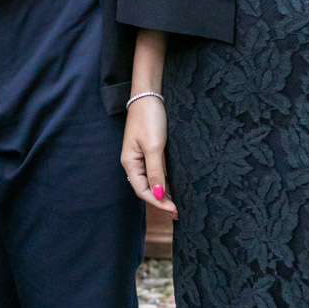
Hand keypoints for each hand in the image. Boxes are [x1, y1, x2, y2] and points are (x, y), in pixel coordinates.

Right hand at [121, 94, 176, 218]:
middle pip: (146, 189)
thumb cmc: (149, 118)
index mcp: (130, 163)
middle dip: (161, 201)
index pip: (143, 191)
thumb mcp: (154, 146)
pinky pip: (156, 171)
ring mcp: (141, 156)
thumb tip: (160, 195)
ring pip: (152, 181)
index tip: (174, 210)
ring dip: (164, 193)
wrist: (149, 94)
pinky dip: (165, 181)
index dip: (158, 203)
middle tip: (179, 213)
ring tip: (178, 204)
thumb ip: (156, 172)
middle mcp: (133, 163)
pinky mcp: (150, 150)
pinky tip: (174, 187)